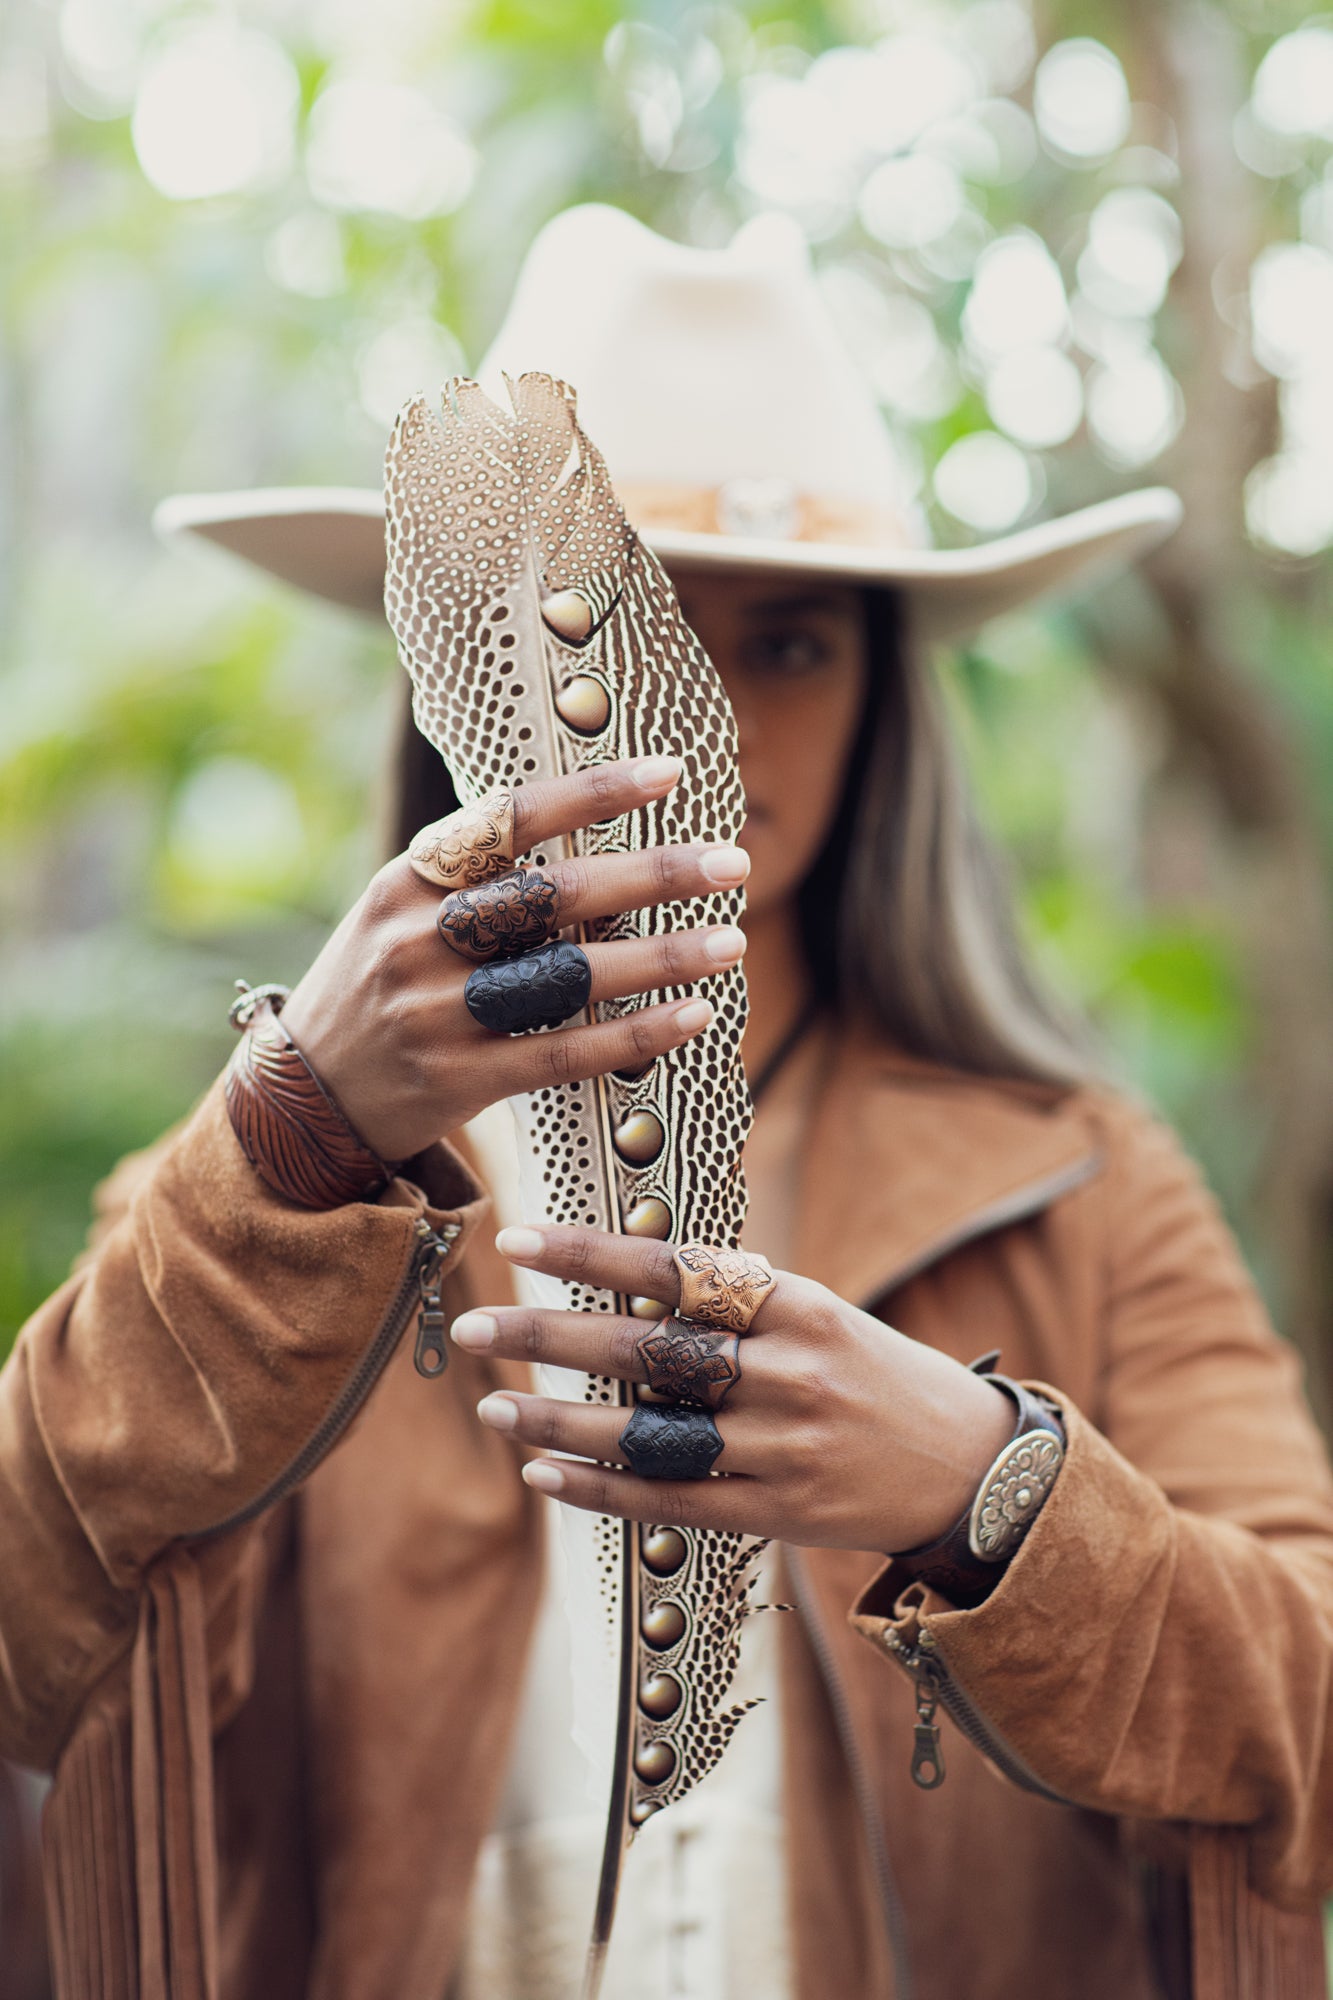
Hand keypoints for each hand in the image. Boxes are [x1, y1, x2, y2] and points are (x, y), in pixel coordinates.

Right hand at [279, 758, 747, 1160]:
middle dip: (654, 876)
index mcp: (407, 879)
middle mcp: (418, 938)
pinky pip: (564, 1053)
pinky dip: (635, 1034)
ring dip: (660, 958)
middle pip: (554, 896)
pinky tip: (693, 1014)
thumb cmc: (379, 990)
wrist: (302, 1102)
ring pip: (569, 976)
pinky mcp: (458, 1079)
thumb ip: (481, 883)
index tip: (669, 773)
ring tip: (730, 941)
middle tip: (733, 863)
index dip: (593, 792)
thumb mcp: (401, 916)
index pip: (509, 818)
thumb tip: (607, 850)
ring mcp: (436, 1012)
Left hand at [453, 1226, 1015, 1554]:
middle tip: (475, 1329)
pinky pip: (670, 1502)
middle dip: (550, 1340)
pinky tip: (545, 1473)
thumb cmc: (880, 1376)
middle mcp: (790, 1375)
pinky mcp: (779, 1513)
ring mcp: (783, 1450)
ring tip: (496, 1409)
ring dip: (561, 1424)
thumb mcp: (823, 1315)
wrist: (972, 1469)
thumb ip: (738, 1301)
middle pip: (648, 1353)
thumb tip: (631, 1275)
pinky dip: (600, 1490)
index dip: (593, 1256)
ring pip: (649, 1436)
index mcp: (802, 1307)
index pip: (678, 1271)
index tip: (520, 1240)